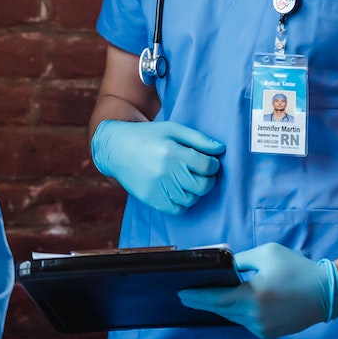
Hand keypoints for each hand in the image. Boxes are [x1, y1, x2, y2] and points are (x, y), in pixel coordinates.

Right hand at [90, 119, 224, 213]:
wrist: (117, 149)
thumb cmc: (148, 136)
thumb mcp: (172, 129)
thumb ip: (198, 138)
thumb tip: (220, 149)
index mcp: (172, 152)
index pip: (207, 166)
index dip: (213, 164)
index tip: (209, 161)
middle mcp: (165, 172)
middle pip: (202, 185)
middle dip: (208, 179)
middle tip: (202, 172)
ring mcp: (157, 188)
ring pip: (191, 199)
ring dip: (195, 191)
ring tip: (188, 180)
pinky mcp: (151, 199)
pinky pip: (177, 209)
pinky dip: (183, 202)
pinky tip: (178, 190)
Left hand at [177, 242, 337, 338]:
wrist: (328, 293)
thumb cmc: (297, 268)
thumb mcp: (266, 254)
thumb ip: (240, 260)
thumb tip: (224, 265)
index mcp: (253, 296)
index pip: (215, 300)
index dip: (196, 297)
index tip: (180, 294)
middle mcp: (255, 317)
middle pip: (221, 310)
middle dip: (203, 302)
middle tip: (187, 295)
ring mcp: (263, 328)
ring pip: (233, 317)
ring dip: (221, 307)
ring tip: (205, 297)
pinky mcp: (270, 334)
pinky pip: (246, 322)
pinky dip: (237, 313)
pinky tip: (230, 304)